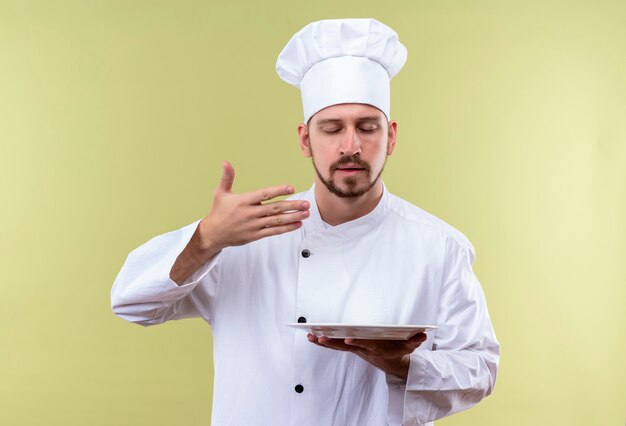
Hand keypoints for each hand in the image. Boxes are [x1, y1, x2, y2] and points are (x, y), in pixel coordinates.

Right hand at [170, 161, 308, 284]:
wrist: (213, 234)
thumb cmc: (218, 211)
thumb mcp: (220, 193)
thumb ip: (227, 177)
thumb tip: (225, 162)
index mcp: (243, 201)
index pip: (264, 194)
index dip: (278, 191)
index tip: (291, 188)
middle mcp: (250, 213)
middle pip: (274, 208)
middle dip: (292, 206)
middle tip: (306, 203)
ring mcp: (253, 225)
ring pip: (276, 221)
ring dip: (293, 217)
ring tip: (306, 213)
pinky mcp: (255, 235)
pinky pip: (273, 232)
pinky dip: (286, 228)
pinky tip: (297, 224)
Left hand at [307, 332, 426, 379]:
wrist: (391, 363)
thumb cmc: (398, 350)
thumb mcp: (409, 346)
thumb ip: (415, 340)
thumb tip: (424, 334)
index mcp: (376, 347)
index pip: (365, 345)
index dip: (356, 343)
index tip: (347, 340)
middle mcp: (363, 349)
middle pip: (346, 346)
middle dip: (333, 342)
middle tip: (320, 337)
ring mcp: (356, 349)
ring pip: (338, 346)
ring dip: (324, 342)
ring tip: (310, 336)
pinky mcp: (351, 348)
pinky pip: (335, 346)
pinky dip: (323, 342)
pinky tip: (312, 338)